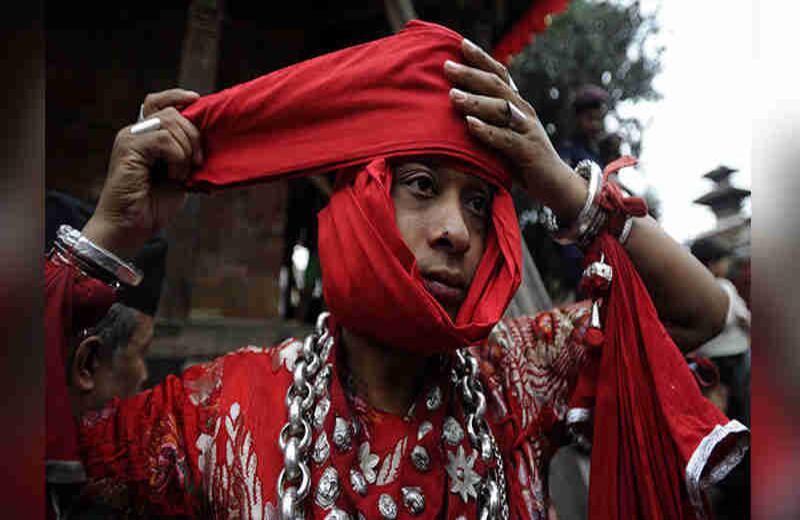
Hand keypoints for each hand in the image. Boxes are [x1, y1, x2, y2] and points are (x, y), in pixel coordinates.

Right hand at [82, 89, 202, 257]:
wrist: (131, 228)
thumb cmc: (153, 205)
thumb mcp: (179, 174)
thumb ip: (186, 153)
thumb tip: (208, 137)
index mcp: (146, 136)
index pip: (158, 102)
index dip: (178, 96)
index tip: (197, 100)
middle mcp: (135, 132)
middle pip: (172, 112)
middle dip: (194, 135)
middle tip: (197, 162)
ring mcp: (129, 138)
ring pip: (170, 123)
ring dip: (186, 150)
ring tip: (181, 174)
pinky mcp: (128, 148)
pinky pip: (164, 140)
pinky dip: (176, 158)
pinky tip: (173, 176)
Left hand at [443, 39, 586, 223]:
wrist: (555, 184)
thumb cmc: (523, 160)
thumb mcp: (504, 135)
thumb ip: (488, 120)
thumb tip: (456, 108)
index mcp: (518, 105)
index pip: (500, 75)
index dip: (482, 58)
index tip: (460, 44)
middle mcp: (524, 112)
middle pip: (497, 86)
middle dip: (471, 75)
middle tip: (447, 67)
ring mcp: (528, 130)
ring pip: (501, 109)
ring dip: (475, 102)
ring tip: (452, 95)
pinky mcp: (528, 152)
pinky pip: (505, 139)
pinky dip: (487, 131)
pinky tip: (470, 125)